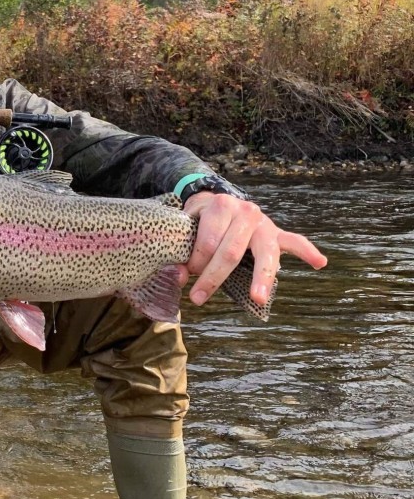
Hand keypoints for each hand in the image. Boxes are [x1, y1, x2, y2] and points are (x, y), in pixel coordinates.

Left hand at [180, 192, 327, 305]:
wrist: (217, 201)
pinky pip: (294, 241)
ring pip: (264, 252)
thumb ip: (182, 250)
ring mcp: (264, 224)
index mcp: (221, 206)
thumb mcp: (187, 227)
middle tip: (198, 297)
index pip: (208, 242)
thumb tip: (178, 277)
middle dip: (213, 277)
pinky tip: (319, 262)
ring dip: (261, 277)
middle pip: (231, 251)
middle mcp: (246, 212)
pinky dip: (307, 252)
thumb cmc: (201, 219)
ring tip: (258, 297)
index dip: (195, 262)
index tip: (185, 276)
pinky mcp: (277, 233)